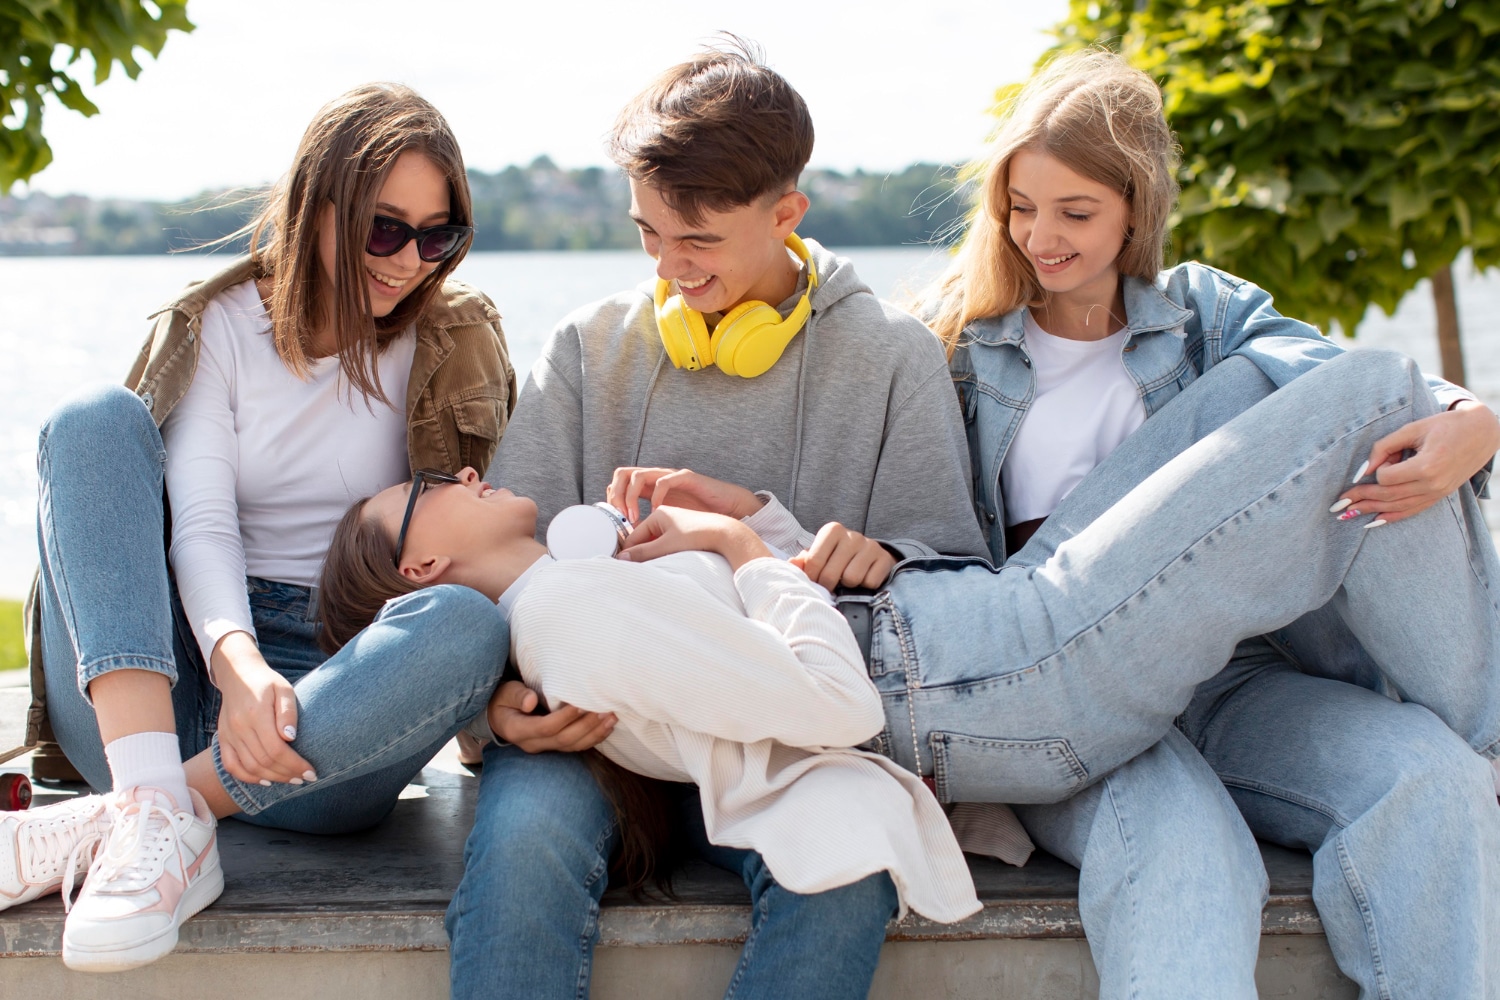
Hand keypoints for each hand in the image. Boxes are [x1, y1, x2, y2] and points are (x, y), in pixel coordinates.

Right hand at [212, 631, 315, 785]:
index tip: (311, 772)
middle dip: (287, 774)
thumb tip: (290, 738)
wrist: (238, 674)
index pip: (276, 749)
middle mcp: (239, 727)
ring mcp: (228, 735)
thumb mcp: (284, 689)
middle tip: (305, 778)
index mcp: (256, 715)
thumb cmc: (267, 682)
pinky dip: (248, 777)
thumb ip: (288, 712)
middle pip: (264, 762)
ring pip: (249, 767)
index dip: (295, 764)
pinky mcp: (223, 739)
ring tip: (291, 780)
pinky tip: (265, 781)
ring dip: (272, 778)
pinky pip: (231, 766)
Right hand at [486, 680, 615, 752]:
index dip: (564, 718)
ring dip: (594, 733)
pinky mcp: (554, 745)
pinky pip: (576, 746)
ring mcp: (544, 747)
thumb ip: (517, 695)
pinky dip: (593, 738)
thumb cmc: (503, 698)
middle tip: (604, 710)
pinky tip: (608, 727)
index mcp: (517, 730)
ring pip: (572, 746)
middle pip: (563, 739)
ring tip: (611, 718)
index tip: (580, 704)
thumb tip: (530, 702)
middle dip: (586, 725)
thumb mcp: (505, 693)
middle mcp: (532, 743)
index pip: (544, 728)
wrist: (500, 714)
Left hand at [605, 467, 761, 524]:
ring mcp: (670, 476)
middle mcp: (656, 479)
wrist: (727, 512)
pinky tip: (658, 512)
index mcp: (649, 489)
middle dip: (617, 495)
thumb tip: (625, 544)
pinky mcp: (686, 478)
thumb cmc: (698, 522)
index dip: (612, 500)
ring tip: (635, 518)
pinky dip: (656, 496)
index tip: (614, 521)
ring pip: (639, 475)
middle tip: (620, 517)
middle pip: (623, 474)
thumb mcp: (665, 527)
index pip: (619, 484)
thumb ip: (647, 529)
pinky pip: (665, 481)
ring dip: (632, 497)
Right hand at [618, 506, 769, 569]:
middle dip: (642, 555)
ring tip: (656, 568)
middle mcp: (665, 516)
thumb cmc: (698, 536)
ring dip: (654, 556)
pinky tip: (669, 563)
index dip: (629, 553)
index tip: (625, 568)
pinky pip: (667, 546)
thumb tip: (621, 559)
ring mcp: (675, 524)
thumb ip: (643, 553)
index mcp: (658, 513)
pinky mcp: (684, 533)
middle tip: (639, 571)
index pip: (634, 536)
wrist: (727, 535)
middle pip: (644, 540)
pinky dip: (665, 554)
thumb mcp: (667, 546)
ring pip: (655, 544)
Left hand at [789, 522, 896, 589]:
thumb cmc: (838, 557)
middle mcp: (852, 535)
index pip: (814, 562)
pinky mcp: (884, 559)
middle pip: (830, 574)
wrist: (871, 556)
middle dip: (828, 585)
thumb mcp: (820, 556)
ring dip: (848, 586)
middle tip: (831, 585)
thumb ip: (803, 561)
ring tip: (848, 579)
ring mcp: (870, 546)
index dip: (812, 578)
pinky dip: (865, 587)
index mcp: (832, 530)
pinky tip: (864, 579)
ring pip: (851, 579)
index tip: (814, 582)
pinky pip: (870, 582)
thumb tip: (791, 564)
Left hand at [1335, 401, 1499, 524]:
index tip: (1380, 462)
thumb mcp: (1413, 429)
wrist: (1482, 433)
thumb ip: (1384, 447)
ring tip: (1346, 515)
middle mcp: (1433, 484)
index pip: (1388, 478)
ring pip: (1397, 507)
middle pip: (1388, 496)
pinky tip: (1372, 522)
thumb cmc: (1445, 426)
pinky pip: (1412, 511)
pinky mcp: (1439, 497)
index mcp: (1427, 466)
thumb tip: (1362, 470)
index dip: (1378, 471)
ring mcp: (1437, 493)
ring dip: (1370, 511)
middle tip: (1335, 504)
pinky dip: (1391, 517)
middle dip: (1360, 500)